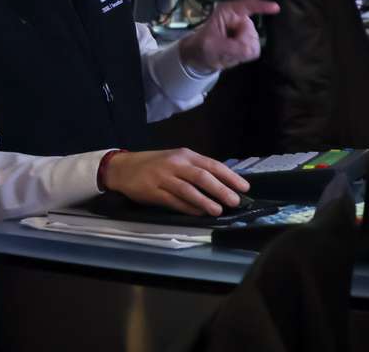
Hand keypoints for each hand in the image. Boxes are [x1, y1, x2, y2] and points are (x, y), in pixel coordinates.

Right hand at [101, 148, 250, 216]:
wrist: (124, 168)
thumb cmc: (155, 165)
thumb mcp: (176, 160)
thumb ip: (196, 170)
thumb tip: (223, 185)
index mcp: (185, 155)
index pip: (212, 164)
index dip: (229, 176)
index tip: (244, 187)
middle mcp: (175, 164)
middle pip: (202, 176)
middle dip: (221, 189)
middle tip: (235, 201)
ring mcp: (163, 177)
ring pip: (188, 189)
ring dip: (205, 201)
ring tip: (219, 210)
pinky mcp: (153, 191)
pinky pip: (174, 201)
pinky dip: (188, 208)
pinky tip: (199, 214)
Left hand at [179, 0, 275, 73]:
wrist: (201, 57)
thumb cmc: (202, 45)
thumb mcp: (212, 45)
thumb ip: (231, 46)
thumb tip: (250, 49)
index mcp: (228, 12)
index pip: (248, 6)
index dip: (262, 6)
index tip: (276, 8)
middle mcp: (240, 18)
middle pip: (251, 31)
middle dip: (240, 42)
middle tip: (224, 48)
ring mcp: (246, 30)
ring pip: (254, 42)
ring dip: (241, 50)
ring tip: (227, 51)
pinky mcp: (250, 41)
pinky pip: (255, 50)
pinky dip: (245, 55)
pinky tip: (234, 54)